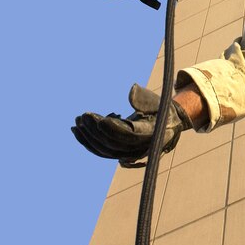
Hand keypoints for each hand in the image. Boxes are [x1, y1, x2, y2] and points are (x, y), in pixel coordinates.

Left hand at [72, 84, 192, 167]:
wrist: (167, 125)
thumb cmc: (161, 109)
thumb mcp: (157, 101)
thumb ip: (144, 98)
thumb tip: (131, 90)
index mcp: (149, 135)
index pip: (128, 135)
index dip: (113, 129)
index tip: (98, 119)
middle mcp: (138, 148)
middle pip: (113, 144)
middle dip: (95, 131)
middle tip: (82, 116)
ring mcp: (128, 154)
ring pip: (105, 150)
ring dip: (88, 137)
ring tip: (77, 122)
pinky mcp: (119, 153)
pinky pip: (101, 151)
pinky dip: (88, 143)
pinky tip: (77, 131)